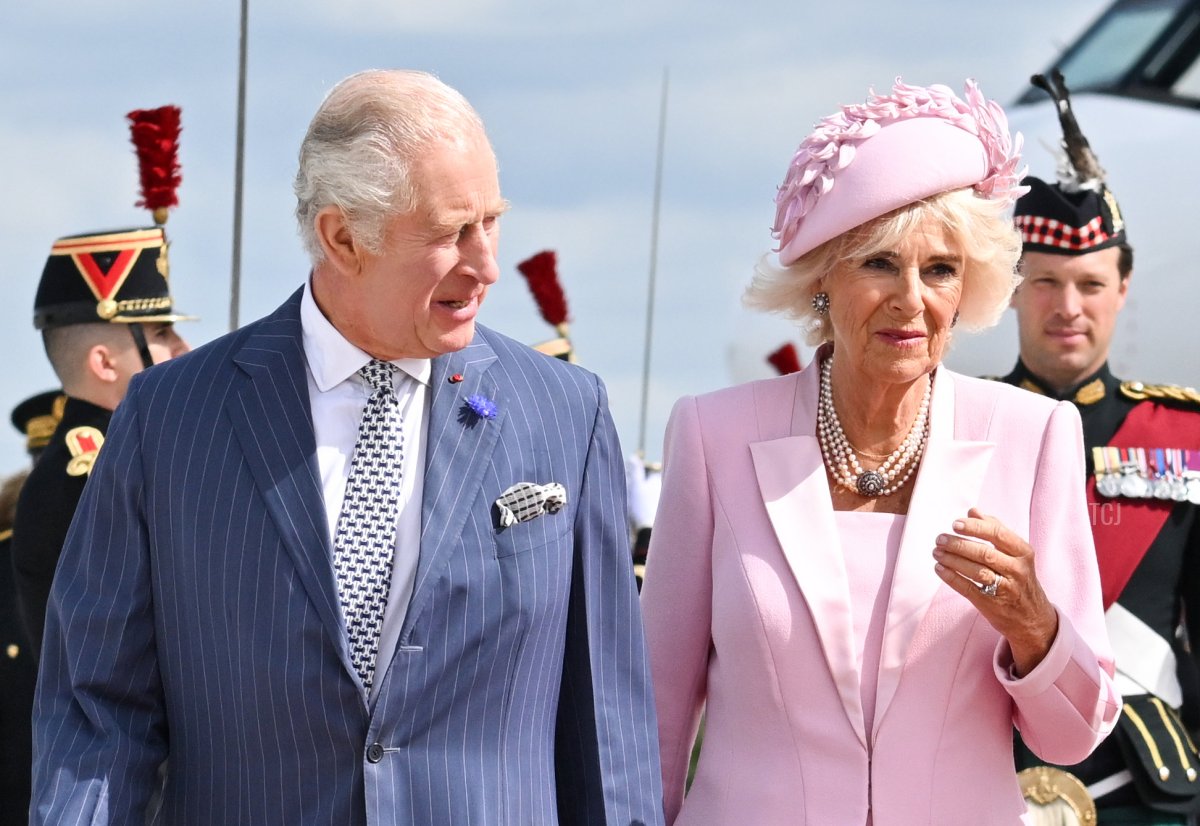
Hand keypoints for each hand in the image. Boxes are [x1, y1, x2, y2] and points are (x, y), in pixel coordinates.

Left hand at [932, 507, 1058, 676]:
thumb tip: (973, 511)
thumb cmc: (1019, 578)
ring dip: (952, 560)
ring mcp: (1006, 588)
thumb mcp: (1016, 553)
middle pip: (984, 553)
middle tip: (940, 539)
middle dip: (958, 544)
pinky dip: (951, 577)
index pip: (998, 534)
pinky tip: (939, 568)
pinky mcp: (992, 604)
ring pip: (976, 571)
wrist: (1032, 618)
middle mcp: (1017, 570)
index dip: (974, 528)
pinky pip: (969, 588)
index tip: (954, 524)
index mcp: (1023, 552)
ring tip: (936, 552)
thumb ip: (996, 529)